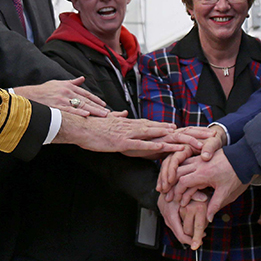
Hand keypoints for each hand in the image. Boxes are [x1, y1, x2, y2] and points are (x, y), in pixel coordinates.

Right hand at [15, 77, 108, 116]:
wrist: (29, 96)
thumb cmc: (43, 90)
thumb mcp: (58, 83)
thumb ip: (72, 82)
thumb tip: (82, 79)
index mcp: (68, 86)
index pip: (86, 93)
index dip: (96, 99)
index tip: (104, 104)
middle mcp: (67, 92)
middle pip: (86, 100)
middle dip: (98, 107)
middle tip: (108, 112)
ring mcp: (62, 99)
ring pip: (81, 105)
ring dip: (93, 111)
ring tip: (103, 115)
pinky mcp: (56, 106)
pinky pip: (70, 110)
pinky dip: (79, 112)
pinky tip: (87, 115)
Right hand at [53, 113, 176, 154]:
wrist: (79, 126)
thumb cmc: (90, 125)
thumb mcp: (106, 120)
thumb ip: (116, 117)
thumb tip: (123, 113)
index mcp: (125, 123)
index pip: (146, 124)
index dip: (159, 125)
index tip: (171, 126)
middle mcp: (129, 127)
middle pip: (152, 128)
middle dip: (167, 130)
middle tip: (182, 132)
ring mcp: (126, 134)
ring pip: (151, 135)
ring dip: (166, 137)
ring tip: (180, 140)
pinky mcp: (121, 142)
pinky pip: (140, 145)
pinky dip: (152, 145)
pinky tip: (162, 147)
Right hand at [157, 126, 225, 190]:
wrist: (215, 137)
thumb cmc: (216, 141)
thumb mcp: (214, 143)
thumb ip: (210, 149)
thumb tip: (204, 157)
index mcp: (188, 145)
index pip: (175, 157)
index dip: (172, 169)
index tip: (170, 182)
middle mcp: (180, 148)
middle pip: (168, 162)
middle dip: (164, 176)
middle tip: (163, 190)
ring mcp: (179, 154)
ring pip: (166, 165)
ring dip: (163, 178)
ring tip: (162, 191)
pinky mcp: (180, 159)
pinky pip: (170, 168)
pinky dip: (165, 177)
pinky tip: (164, 188)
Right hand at [158, 191, 208, 247]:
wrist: (163, 185)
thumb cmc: (173, 187)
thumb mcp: (185, 190)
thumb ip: (195, 194)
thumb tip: (204, 198)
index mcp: (172, 215)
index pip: (181, 235)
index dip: (191, 240)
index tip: (199, 242)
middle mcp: (168, 219)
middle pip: (179, 236)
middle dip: (191, 239)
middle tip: (202, 238)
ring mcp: (167, 219)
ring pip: (178, 232)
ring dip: (188, 234)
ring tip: (200, 232)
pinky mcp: (168, 218)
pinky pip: (176, 227)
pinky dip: (184, 229)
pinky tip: (193, 226)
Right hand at [174, 149, 248, 220]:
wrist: (244, 157)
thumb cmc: (235, 174)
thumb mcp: (225, 191)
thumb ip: (215, 205)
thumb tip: (208, 219)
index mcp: (203, 174)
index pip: (183, 182)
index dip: (178, 192)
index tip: (177, 201)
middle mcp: (199, 164)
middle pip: (177, 172)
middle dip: (172, 183)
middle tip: (168, 194)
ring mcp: (199, 159)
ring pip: (181, 165)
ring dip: (175, 175)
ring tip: (171, 185)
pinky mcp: (202, 156)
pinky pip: (187, 161)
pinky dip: (181, 169)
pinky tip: (180, 176)